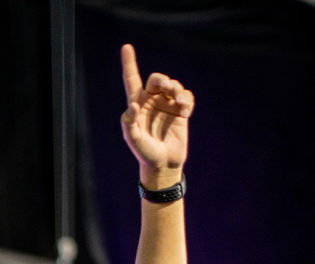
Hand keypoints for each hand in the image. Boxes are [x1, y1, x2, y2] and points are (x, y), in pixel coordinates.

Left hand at [120, 44, 193, 187]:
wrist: (164, 164)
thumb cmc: (145, 152)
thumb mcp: (134, 139)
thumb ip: (129, 123)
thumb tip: (132, 106)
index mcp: (137, 104)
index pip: (132, 80)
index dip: (129, 64)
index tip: (126, 47)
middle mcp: (151, 101)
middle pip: (157, 79)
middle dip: (163, 79)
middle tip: (167, 87)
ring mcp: (167, 105)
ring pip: (174, 86)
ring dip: (178, 90)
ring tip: (181, 104)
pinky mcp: (181, 112)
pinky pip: (186, 96)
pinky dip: (187, 100)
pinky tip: (185, 111)